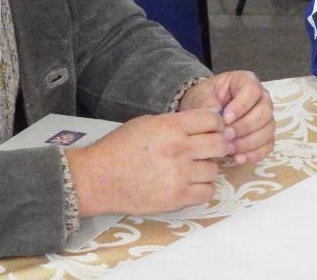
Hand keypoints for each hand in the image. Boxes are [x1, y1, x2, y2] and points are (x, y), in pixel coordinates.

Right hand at [67, 110, 228, 216]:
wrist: (96, 179)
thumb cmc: (119, 148)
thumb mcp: (147, 123)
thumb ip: (177, 123)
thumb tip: (204, 124)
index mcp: (171, 127)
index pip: (212, 120)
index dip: (216, 124)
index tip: (213, 129)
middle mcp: (179, 149)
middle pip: (220, 144)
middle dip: (218, 145)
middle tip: (210, 149)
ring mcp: (179, 175)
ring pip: (215, 170)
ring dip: (207, 169)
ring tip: (194, 169)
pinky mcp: (176, 198)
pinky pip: (207, 192)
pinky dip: (203, 188)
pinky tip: (191, 184)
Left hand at [180, 71, 275, 165]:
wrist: (204, 113)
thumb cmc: (204, 99)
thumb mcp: (200, 96)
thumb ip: (206, 102)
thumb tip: (215, 114)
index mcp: (246, 82)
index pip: (252, 91)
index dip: (241, 106)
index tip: (225, 118)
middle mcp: (261, 98)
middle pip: (265, 111)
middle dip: (245, 126)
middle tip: (226, 135)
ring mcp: (265, 117)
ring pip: (268, 129)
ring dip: (249, 142)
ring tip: (229, 149)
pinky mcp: (264, 135)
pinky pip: (268, 145)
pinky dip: (255, 154)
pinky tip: (238, 159)